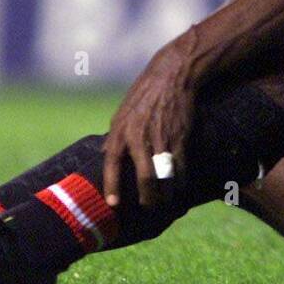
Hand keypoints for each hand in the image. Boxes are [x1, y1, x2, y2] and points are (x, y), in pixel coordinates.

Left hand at [102, 38, 197, 207]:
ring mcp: (161, 138)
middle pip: (145, 177)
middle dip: (148, 197)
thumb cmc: (144, 94)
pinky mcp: (180, 136)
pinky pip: (181, 166)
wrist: (171, 76)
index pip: (112, 162)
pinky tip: (180, 185)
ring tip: (165, 200)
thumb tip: (102, 153)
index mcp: (121, 130)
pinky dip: (181, 179)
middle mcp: (139, 136)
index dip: (111, 184)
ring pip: (165, 176)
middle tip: (149, 207)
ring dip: (167, 193)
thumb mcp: (121, 112)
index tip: (113, 204)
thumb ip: (113, 135)